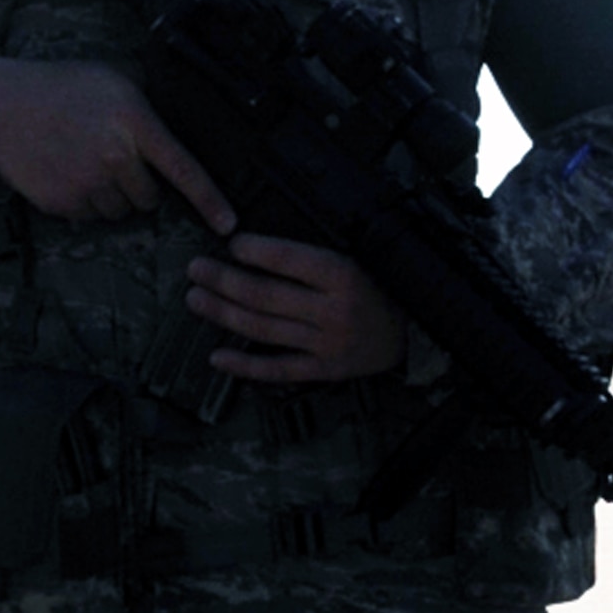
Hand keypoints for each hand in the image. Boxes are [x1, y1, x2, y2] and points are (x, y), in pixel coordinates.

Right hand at [0, 58, 236, 234]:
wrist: (0, 107)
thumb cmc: (62, 87)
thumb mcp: (114, 80)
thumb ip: (148, 106)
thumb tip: (177, 125)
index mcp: (135, 123)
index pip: (184, 169)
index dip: (210, 201)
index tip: (229, 225)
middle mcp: (115, 158)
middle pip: (150, 198)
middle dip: (140, 185)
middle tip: (115, 158)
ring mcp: (87, 184)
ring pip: (121, 211)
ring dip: (113, 195)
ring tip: (87, 161)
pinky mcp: (62, 203)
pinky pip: (90, 216)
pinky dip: (84, 201)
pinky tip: (67, 171)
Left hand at [186, 235, 406, 382]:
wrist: (416, 333)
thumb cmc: (386, 287)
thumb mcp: (362, 258)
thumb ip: (317, 256)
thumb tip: (262, 245)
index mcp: (345, 276)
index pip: (290, 260)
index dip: (256, 250)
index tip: (230, 242)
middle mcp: (333, 311)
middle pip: (266, 295)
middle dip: (224, 280)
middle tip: (196, 269)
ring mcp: (326, 344)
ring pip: (264, 329)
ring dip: (223, 314)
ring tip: (196, 299)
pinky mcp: (323, 370)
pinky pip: (277, 370)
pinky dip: (245, 365)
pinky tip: (217, 356)